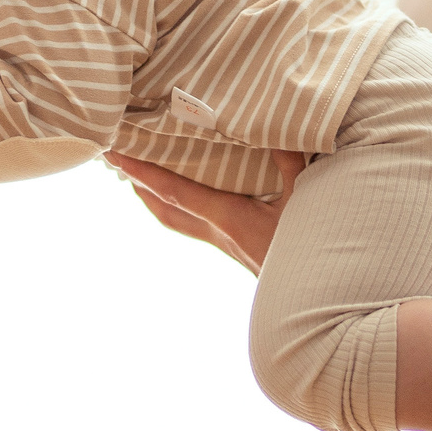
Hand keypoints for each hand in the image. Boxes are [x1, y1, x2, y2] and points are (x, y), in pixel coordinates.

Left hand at [104, 150, 304, 274]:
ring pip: (177, 220)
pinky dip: (180, 207)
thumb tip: (280, 130)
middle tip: (118, 161)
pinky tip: (189, 199)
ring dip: (155, 199)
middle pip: (165, 210)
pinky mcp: (235, 249)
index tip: (116, 155)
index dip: (143, 173)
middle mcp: (218, 233)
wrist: (316, 300)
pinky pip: (195, 226)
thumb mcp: (305, 200)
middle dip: (139, 185)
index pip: (175, 192)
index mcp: (228, 218)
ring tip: (141, 177)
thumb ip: (291, 164)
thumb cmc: (310, 250)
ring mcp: (225, 244)